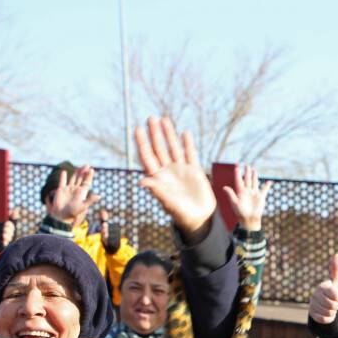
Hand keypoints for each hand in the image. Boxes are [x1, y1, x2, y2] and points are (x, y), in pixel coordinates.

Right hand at [47, 165, 100, 224]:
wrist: (61, 216)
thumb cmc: (73, 213)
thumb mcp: (83, 206)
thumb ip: (90, 201)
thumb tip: (99, 196)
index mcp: (82, 193)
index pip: (87, 182)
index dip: (89, 176)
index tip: (92, 170)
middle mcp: (75, 190)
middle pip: (81, 179)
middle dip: (84, 172)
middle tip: (87, 165)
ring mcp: (68, 189)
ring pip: (73, 178)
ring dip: (76, 172)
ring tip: (80, 167)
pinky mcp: (61, 190)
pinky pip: (62, 182)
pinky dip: (63, 177)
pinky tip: (64, 172)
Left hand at [134, 116, 216, 238]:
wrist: (199, 218)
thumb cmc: (181, 214)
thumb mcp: (168, 203)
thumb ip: (157, 190)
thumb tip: (141, 181)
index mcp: (158, 178)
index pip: (147, 157)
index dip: (142, 143)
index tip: (138, 129)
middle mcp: (167, 171)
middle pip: (159, 148)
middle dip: (154, 134)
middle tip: (150, 118)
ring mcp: (181, 169)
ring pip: (173, 148)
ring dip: (169, 134)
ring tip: (164, 119)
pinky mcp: (194, 171)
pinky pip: (190, 154)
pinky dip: (187, 144)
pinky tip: (185, 133)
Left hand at [220, 165, 271, 230]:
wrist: (249, 220)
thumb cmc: (240, 213)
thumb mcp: (234, 203)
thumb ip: (230, 194)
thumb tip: (224, 187)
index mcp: (240, 192)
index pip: (238, 180)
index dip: (237, 173)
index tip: (237, 166)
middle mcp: (247, 191)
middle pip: (247, 179)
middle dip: (247, 172)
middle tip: (246, 165)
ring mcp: (254, 194)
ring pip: (254, 182)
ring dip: (254, 176)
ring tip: (254, 169)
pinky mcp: (260, 197)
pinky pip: (264, 190)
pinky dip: (267, 185)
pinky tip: (269, 181)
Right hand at [308, 254, 337, 324]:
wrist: (324, 303)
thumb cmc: (332, 290)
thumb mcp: (336, 281)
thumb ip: (336, 269)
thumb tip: (336, 254)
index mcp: (322, 287)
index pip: (334, 294)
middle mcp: (315, 295)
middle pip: (331, 305)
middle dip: (337, 306)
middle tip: (335, 304)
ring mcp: (312, 304)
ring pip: (328, 313)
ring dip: (333, 312)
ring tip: (331, 308)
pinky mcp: (312, 314)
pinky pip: (324, 319)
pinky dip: (329, 318)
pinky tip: (328, 314)